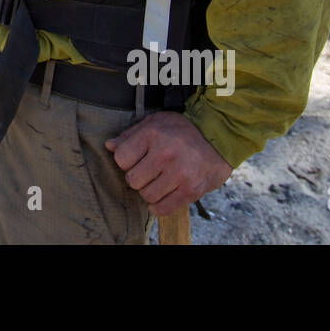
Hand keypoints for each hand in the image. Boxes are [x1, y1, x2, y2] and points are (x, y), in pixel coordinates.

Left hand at [105, 111, 231, 216]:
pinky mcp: (191, 190)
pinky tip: (164, 194)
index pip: (121, 159)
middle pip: (132, 180)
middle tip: (149, 171)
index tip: (137, 159)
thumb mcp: (155, 122)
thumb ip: (131, 135)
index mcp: (153, 134)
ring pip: (146, 195)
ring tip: (159, 180)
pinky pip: (163, 208)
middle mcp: (165, 153)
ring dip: (149, 191)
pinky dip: (159, 205)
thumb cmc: (183, 130)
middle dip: (137, 177)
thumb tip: (109, 146)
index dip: (126, 161)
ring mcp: (179, 173)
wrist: (220, 138)